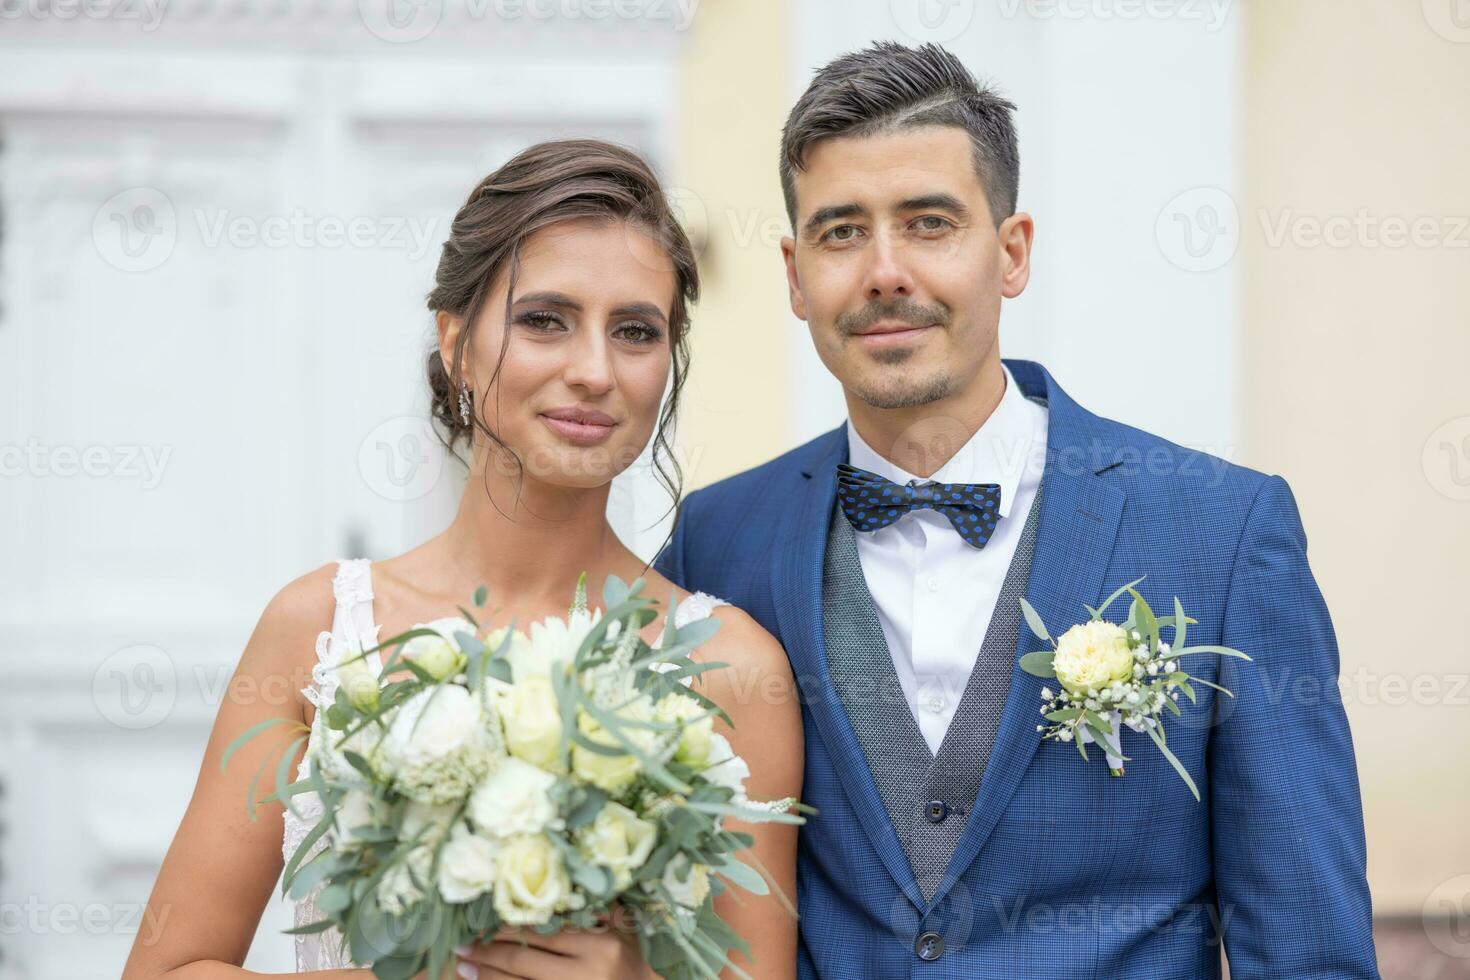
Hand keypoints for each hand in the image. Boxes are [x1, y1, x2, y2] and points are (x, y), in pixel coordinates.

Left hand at [455, 923, 654, 979]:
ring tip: (462, 965)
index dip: (510, 926)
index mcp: (600, 945)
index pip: (544, 932)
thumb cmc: (630, 958)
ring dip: (487, 975)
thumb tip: (552, 883)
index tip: (481, 920)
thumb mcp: (620, 929)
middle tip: (461, 943)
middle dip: (489, 950)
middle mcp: (586, 973)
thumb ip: (593, 908)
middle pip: (526, 959)